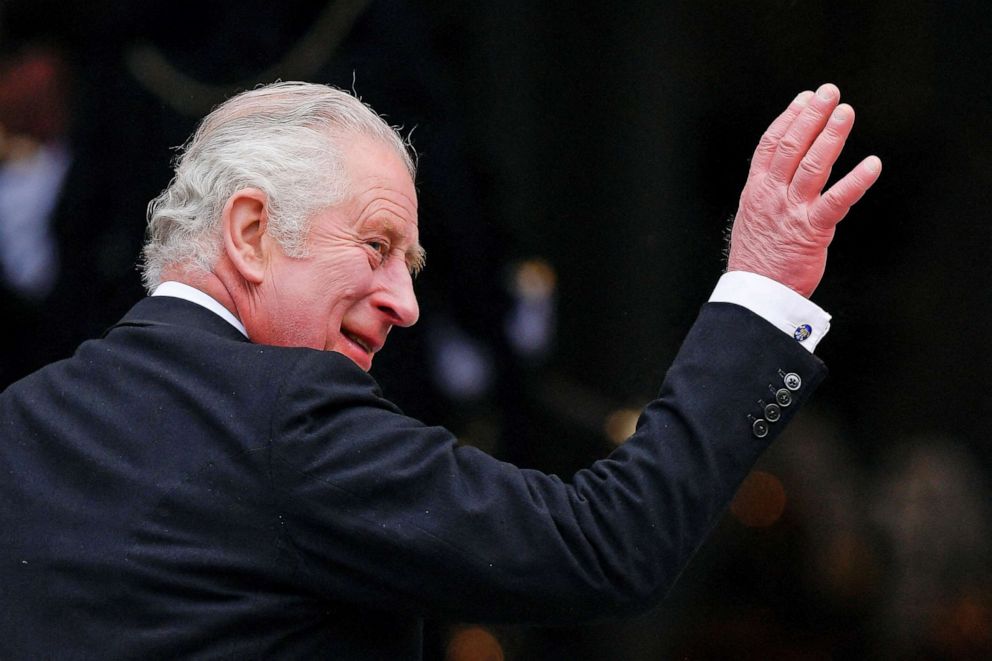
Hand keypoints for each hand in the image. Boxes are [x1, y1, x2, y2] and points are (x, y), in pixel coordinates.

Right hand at [727, 83, 881, 297]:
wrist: (755, 293)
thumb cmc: (756, 260)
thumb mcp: (752, 219)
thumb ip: (766, 195)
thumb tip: (778, 176)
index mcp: (756, 191)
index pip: (769, 145)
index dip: (788, 119)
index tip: (804, 99)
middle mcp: (772, 195)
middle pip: (790, 147)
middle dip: (810, 116)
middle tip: (828, 93)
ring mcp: (792, 211)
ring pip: (812, 165)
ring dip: (830, 136)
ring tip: (845, 113)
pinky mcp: (812, 230)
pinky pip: (837, 200)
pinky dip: (856, 181)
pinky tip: (872, 165)